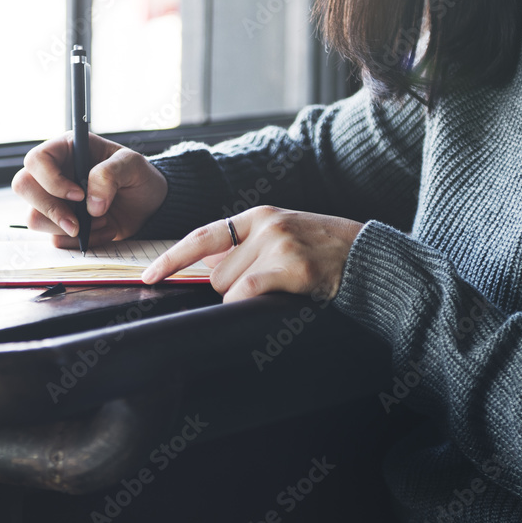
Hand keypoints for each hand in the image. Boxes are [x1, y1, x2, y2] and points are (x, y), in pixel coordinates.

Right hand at [11, 132, 167, 247]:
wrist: (149, 205)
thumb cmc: (138, 177)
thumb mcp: (132, 166)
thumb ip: (110, 174)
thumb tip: (90, 204)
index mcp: (65, 150)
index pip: (36, 160)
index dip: (51, 180)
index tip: (79, 195)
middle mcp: (52, 174)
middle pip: (23, 188)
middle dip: (50, 210)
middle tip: (78, 223)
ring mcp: (53, 201)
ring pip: (34, 218)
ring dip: (68, 228)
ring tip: (102, 222)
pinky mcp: (60, 225)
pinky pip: (55, 239)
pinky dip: (80, 242)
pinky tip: (104, 231)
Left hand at [142, 206, 362, 303]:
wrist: (373, 258)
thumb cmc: (327, 253)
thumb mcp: (285, 236)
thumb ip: (247, 246)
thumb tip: (207, 267)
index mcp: (259, 216)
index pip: (202, 236)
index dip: (172, 258)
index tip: (148, 275)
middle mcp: (265, 225)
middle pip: (215, 273)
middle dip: (232, 288)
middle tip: (270, 285)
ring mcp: (279, 244)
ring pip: (229, 288)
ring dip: (247, 298)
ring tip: (283, 289)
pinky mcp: (292, 267)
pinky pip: (245, 294)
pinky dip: (246, 306)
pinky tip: (273, 302)